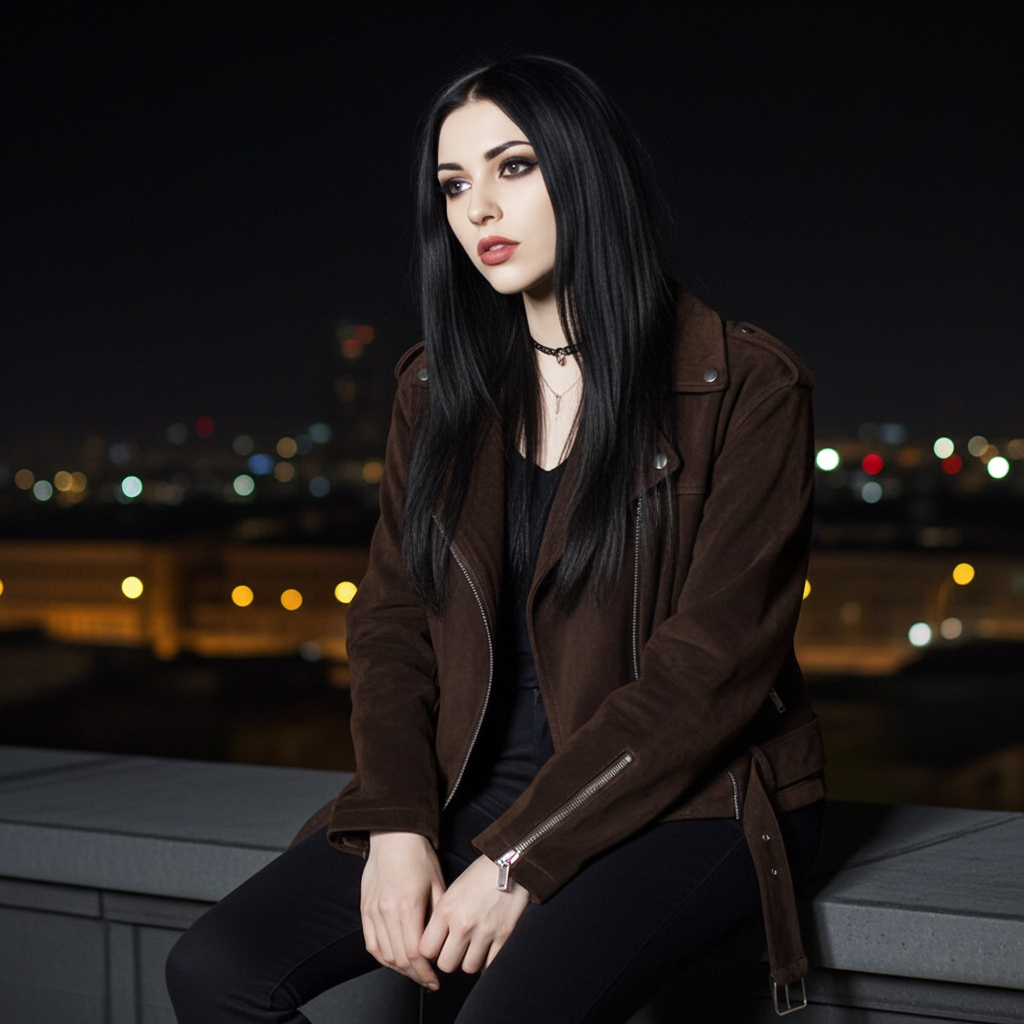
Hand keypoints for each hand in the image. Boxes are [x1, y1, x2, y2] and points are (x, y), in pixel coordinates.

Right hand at [360, 831, 445, 988]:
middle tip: (428, 980)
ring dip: (400, 969)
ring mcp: (373, 911)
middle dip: (415, 975)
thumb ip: (438, 917)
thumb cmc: (419, 857)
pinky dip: (383, 957)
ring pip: (384, 955)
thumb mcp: (438, 884)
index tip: (435, 978)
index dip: (425, 972)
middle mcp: (387, 911)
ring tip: (414, 972)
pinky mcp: (365, 909)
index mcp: (408, 905)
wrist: (394, 836)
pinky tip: (395, 960)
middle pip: (399, 959)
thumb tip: (444, 943)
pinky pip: (371, 943)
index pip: (415, 953)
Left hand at [420, 854, 529, 973]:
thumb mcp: (452, 891)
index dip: (430, 952)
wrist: (510, 864)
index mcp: (446, 910)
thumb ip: (441, 918)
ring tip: (471, 948)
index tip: (436, 948)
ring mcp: (484, 931)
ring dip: (469, 961)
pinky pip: (489, 964)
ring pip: (468, 968)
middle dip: (449, 960)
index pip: (426, 950)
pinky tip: (485, 947)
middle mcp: (463, 923)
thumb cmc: (479, 876)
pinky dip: (486, 960)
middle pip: (446, 964)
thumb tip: (433, 944)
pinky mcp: (503, 935)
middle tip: (453, 951)